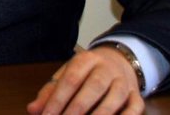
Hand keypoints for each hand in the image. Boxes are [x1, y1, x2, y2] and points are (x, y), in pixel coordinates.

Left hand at [26, 47, 143, 114]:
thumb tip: (33, 109)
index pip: (71, 79)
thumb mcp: (67, 74)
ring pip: (114, 99)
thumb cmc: (87, 73)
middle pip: (93, 88)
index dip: (58, 99)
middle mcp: (107, 69)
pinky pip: (135, 109)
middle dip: (77, 109)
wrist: (119, 61)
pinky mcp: (137, 96)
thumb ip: (50, 92)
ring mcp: (124, 83)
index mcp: (86, 59)